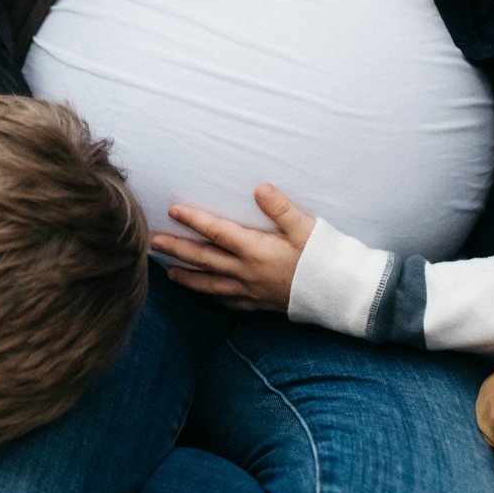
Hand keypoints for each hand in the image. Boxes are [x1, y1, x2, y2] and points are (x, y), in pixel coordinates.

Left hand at [153, 184, 315, 311]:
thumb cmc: (324, 257)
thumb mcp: (306, 228)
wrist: (340, 295)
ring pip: (210, 285)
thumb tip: (260, 187)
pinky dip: (210, 296)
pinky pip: (227, 302)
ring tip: (167, 272)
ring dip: (187, 277)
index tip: (173, 210)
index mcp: (256, 250)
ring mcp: (251, 291)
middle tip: (153, 242)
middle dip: (177, 249)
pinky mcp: (259, 304)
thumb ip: (281, 208)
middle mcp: (247, 273)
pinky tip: (203, 294)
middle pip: (205, 259)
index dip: (195, 220)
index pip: (218, 232)